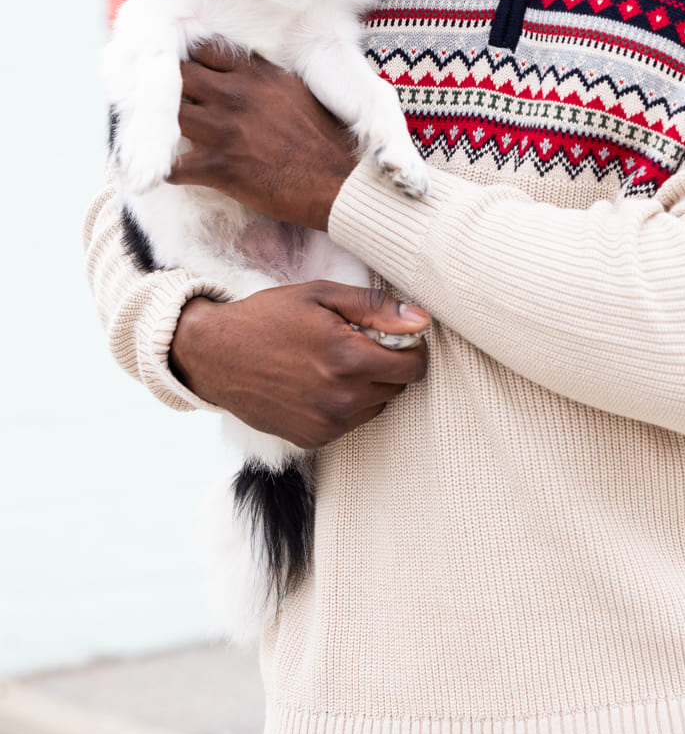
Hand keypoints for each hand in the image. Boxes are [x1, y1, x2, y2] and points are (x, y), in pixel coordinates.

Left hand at [168, 44, 354, 228]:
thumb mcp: (298, 92)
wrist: (337, 183)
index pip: (204, 50)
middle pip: (179, 77)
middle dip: (171, 89)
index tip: (188, 72)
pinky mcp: (219, 168)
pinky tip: (174, 172)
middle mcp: (235, 96)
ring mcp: (224, 131)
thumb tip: (248, 74)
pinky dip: (169, 171)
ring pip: (168, 117)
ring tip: (166, 136)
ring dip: (164, 127)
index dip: (191, 61)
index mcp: (256, 75)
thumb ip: (267, 78)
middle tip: (169, 103)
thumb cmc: (324, 139)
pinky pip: (173, 167)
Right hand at [171, 284, 429, 448]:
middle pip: (397, 386)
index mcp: (349, 360)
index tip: (393, 335)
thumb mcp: (322, 295)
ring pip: (377, 406)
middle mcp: (342, 399)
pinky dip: (345, 404)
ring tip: (333, 362)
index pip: (414, 366)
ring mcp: (327, 424)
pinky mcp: (312, 438)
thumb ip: (376, 308)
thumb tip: (421, 321)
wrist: (215, 354)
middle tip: (356, 342)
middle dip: (387, 363)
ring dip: (368, 385)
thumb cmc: (269, 317)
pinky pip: (350, 422)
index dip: (410, 347)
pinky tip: (317, 382)